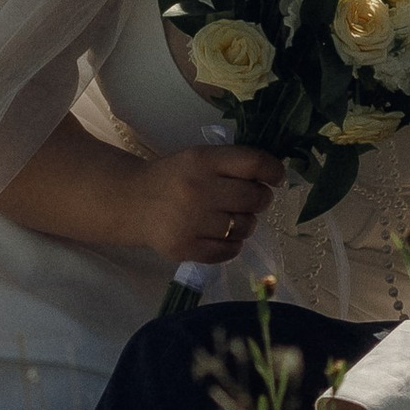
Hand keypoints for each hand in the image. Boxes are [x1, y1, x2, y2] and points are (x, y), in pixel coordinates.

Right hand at [132, 142, 283, 266]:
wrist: (132, 202)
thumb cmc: (174, 177)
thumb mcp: (199, 158)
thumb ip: (232, 164)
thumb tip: (274, 175)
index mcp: (202, 160)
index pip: (253, 163)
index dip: (273, 171)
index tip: (276, 177)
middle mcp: (198, 190)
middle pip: (254, 198)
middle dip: (260, 199)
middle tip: (251, 199)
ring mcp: (191, 222)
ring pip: (245, 226)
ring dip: (245, 223)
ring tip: (230, 218)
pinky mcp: (186, 248)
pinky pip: (230, 250)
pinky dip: (232, 244)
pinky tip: (220, 235)